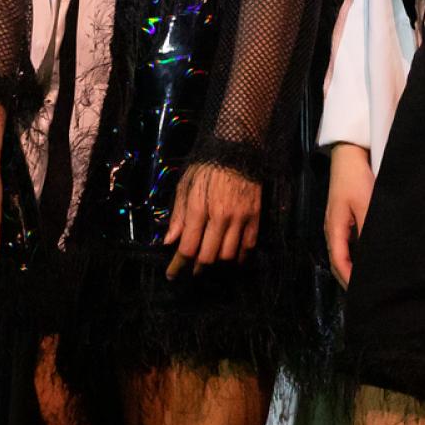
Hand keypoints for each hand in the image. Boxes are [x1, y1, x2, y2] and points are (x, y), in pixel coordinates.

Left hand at [164, 163, 262, 278]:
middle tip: (192, 269)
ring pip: (228, 255)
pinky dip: (239, 256)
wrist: (238, 150)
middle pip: (208, 257)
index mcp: (199, 208)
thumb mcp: (185, 185)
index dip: (178, 265)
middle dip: (197, 267)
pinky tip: (232, 258)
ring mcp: (240, 218)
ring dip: (217, 262)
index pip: (188, 247)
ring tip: (210, 261)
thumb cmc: (207, 167)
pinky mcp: (255, 217)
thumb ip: (178, 215)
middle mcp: (220, 217)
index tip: (172, 274)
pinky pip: (248, 246)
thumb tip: (169, 241)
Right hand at [325, 143, 373, 288]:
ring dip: (352, 267)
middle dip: (349, 278)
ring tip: (367, 280)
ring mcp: (337, 223)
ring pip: (342, 252)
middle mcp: (332, 229)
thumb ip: (369, 231)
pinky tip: (368, 257)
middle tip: (365, 293)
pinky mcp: (344, 216)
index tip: (361, 294)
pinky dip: (356, 255)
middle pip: (338, 261)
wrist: (349, 155)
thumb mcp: (366, 205)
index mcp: (334, 229)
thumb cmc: (355, 178)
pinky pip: (347, 243)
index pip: (339, 262)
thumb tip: (375, 255)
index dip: (349, 280)